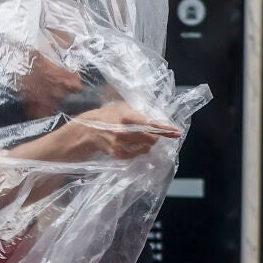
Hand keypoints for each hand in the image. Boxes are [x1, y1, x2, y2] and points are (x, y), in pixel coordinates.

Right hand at [46, 102, 180, 161]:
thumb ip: (138, 112)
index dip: (165, 129)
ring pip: (145, 148)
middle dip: (156, 137)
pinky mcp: (118, 155)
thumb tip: (156, 120)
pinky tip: (132, 144)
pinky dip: (139, 150)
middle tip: (156, 134)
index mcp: (126, 117)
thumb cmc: (107, 116)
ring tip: (140, 138)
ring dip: (148, 144)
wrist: (87, 131)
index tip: (176, 132)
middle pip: (151, 139)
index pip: (150, 124)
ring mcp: (121, 146)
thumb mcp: (121, 107)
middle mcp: (124, 132)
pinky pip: (136, 154)